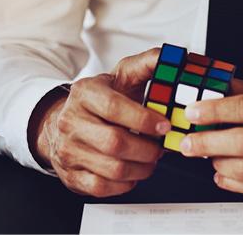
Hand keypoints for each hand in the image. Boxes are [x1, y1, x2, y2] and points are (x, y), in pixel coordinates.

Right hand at [31, 48, 170, 196]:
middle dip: (147, 150)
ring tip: (151, 160)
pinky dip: (125, 184)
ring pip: (112, 169)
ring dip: (141, 169)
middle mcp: (71, 121)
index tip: (165, 126)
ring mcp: (68, 149)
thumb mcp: (122, 76)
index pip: (114, 107)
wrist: (65, 121)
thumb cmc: (102, 100)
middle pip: (115, 143)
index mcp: (85, 92)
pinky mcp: (70, 174)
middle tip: (161, 149)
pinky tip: (133, 173)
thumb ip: (149, 64)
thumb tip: (177, 55)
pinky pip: (102, 187)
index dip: (144, 120)